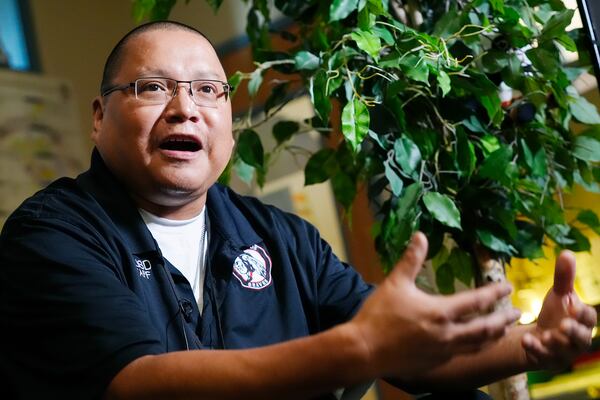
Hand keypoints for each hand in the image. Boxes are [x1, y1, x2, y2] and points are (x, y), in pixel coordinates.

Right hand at [350, 232, 520, 378]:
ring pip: (477, 345)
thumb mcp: (395, 283)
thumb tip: (420, 235)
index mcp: (441, 312)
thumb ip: (411, 260)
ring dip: (493, 336)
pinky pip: (462, 355)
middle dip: (504, 320)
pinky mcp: (435, 363)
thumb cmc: (379, 315)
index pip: (476, 301)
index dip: (495, 293)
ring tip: (503, 331)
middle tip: (518, 313)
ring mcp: (443, 352)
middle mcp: (448, 334)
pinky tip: (474, 345)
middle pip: (485, 328)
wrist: (364, 350)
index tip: (509, 286)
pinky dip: (475, 348)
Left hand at [522, 251, 596, 369]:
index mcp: (582, 321)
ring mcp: (563, 352)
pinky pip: (543, 357)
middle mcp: (577, 339)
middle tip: (563, 325)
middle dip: (573, 332)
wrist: (539, 337)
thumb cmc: (555, 314)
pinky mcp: (548, 360)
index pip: (589, 318)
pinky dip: (535, 350)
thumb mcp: (558, 295)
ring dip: (555, 343)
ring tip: (546, 336)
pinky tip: (526, 341)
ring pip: (564, 351)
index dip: (582, 313)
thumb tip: (567, 253)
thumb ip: (564, 278)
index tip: (572, 305)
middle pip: (581, 338)